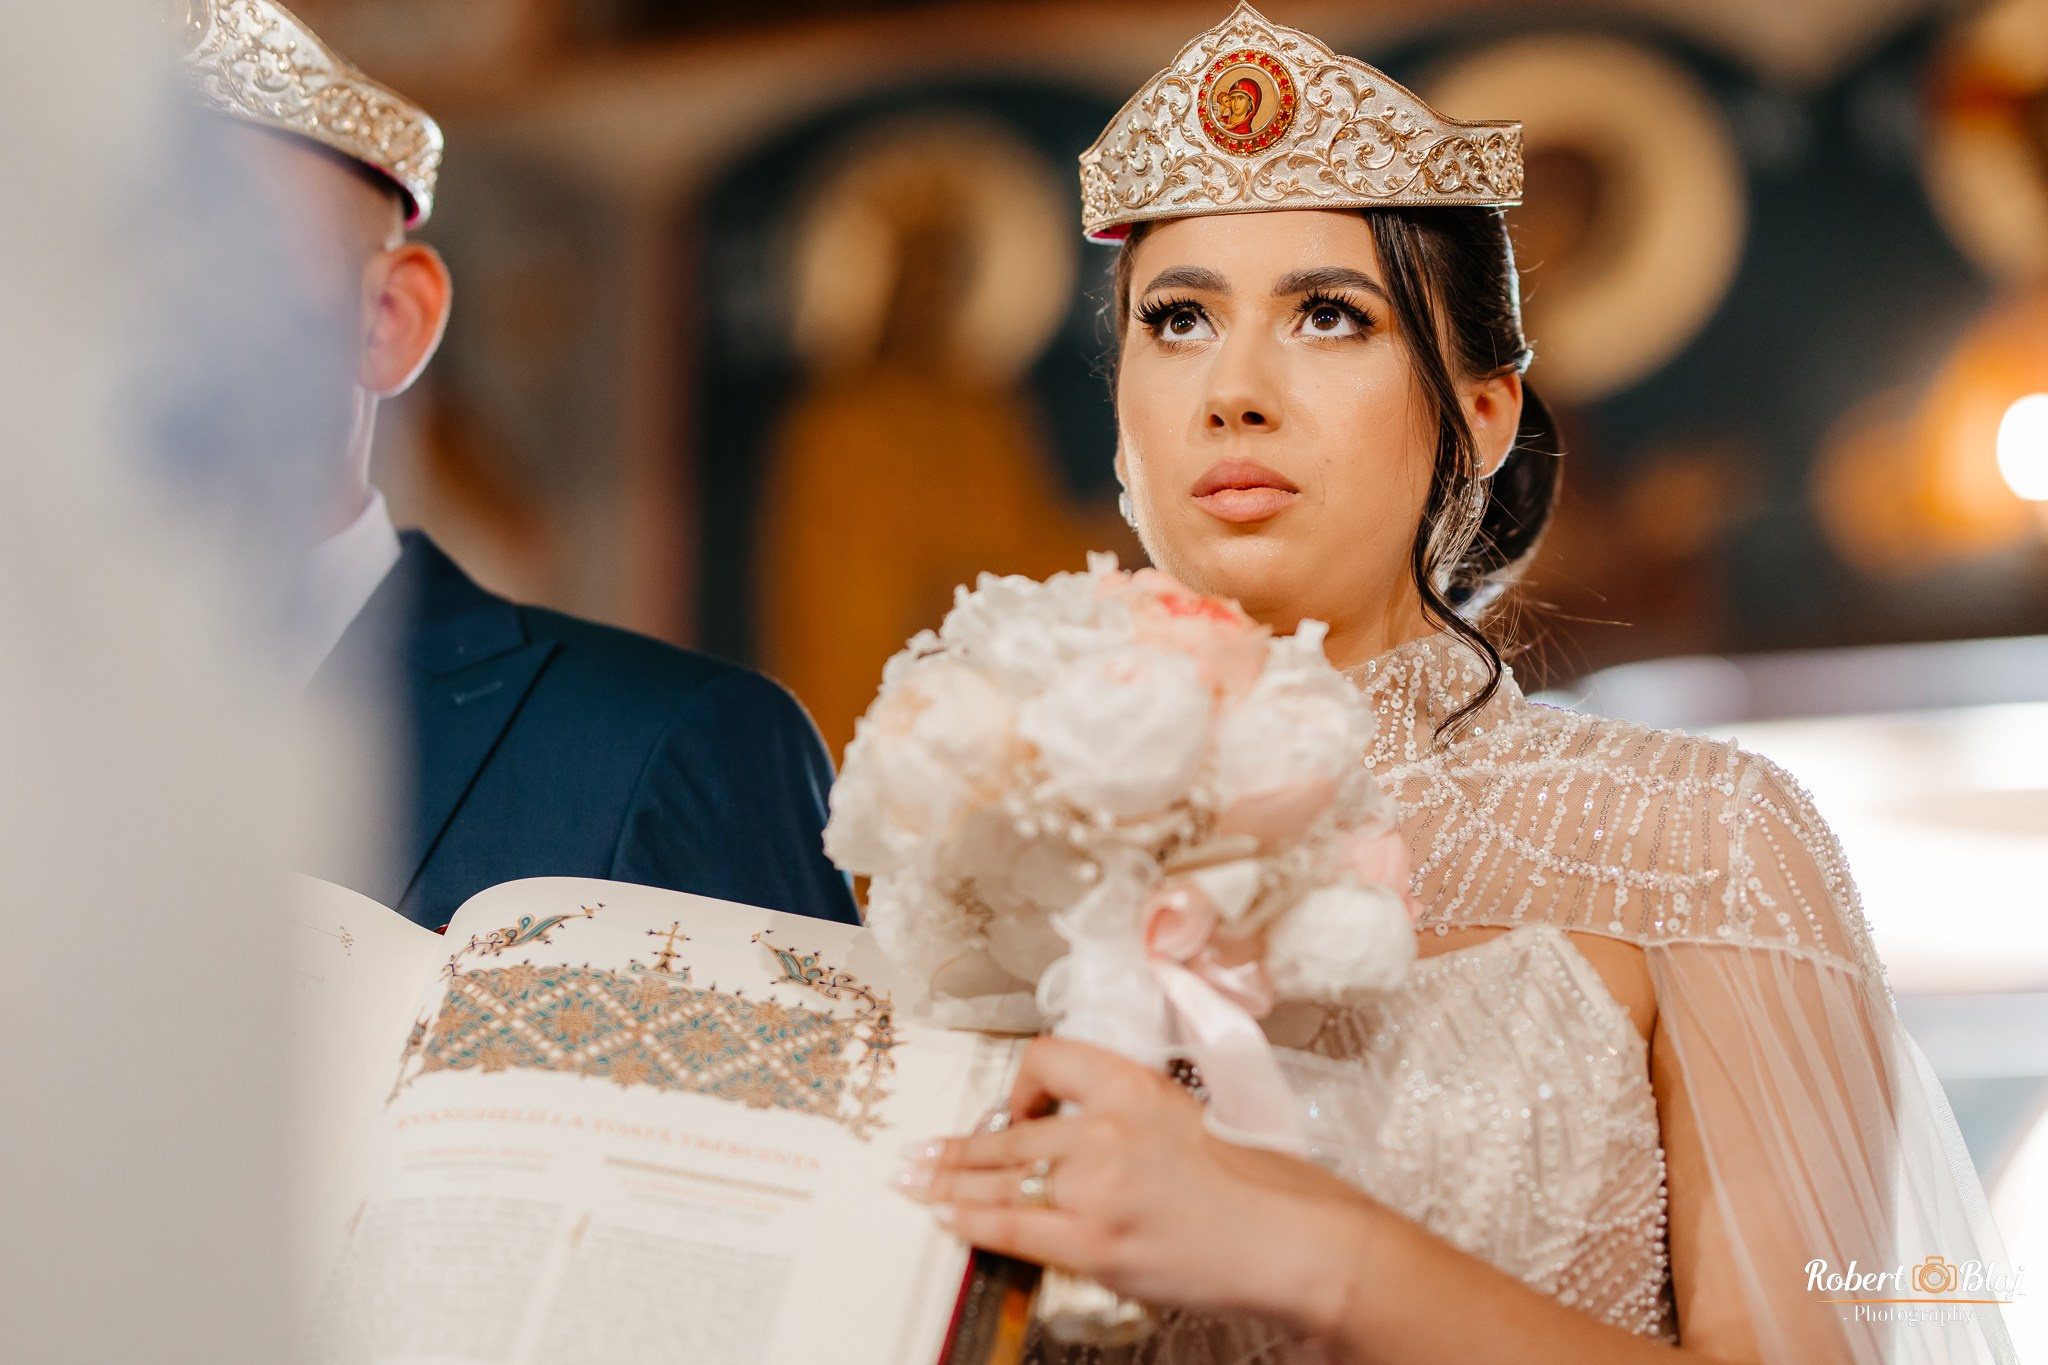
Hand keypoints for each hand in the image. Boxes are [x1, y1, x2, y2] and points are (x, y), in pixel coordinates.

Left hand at [895, 1036, 1377, 1331]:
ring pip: (999, 1176)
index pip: (1048, 1057)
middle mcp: (1108, 1126)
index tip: (1011, 1105)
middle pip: (1009, 1130)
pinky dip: (969, 1220)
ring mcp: (1096, 1186)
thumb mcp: (1190, 1117)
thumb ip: (1129, 1120)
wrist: (1290, 1239)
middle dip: (956, 1146)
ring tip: (914, 1182)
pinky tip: (946, 1216)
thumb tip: (1074, 1140)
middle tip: (919, 1152)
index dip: (1020, 1083)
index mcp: (1136, 1083)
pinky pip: (1010, 1226)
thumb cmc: (1255, 1186)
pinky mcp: (1094, 1242)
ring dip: (948, 1181)